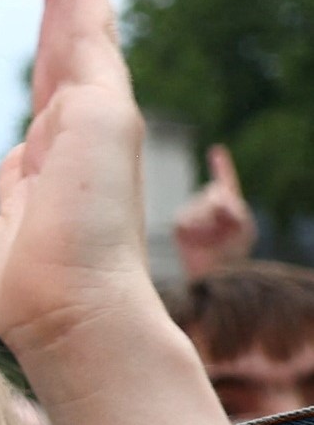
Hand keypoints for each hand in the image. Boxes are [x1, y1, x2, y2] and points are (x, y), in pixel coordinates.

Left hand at [0, 0, 160, 361]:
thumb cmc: (35, 286)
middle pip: (75, 26)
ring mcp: (96, 109)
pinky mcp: (99, 105)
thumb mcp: (15, 220)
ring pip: (83, 15)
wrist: (66, 313)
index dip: (60, 13)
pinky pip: (85, 24)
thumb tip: (17, 166)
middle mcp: (83, 117)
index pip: (57, 60)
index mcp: (57, 141)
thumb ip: (19, 183)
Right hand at [175, 144, 256, 278]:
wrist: (213, 275)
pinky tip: (197, 241)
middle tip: (224, 230)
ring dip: (208, 223)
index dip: (221, 165)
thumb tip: (213, 193)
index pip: (226, 180)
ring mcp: (193, 214)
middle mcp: (209, 206)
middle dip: (220, 209)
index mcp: (229, 206)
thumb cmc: (233, 254)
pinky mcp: (179, 226)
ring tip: (212, 240)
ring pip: (198, 206)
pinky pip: (184, 219)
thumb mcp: (244, 228)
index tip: (216, 150)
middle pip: (213, 194)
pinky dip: (194, 229)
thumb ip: (234, 207)